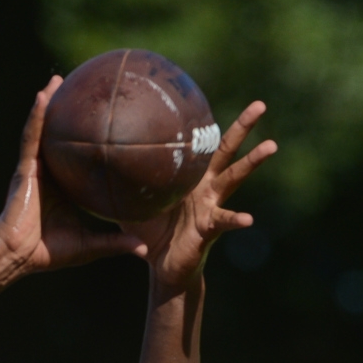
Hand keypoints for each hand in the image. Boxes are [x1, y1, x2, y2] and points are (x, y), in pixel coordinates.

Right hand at [0, 76, 145, 274]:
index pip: (75, 158)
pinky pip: (32, 137)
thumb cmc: (48, 252)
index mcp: (62, 187)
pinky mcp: (24, 168)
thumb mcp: (89, 245)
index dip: (85, 140)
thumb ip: (114, 243)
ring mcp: (34, 168)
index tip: (102, 123)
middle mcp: (47, 173)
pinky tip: (43, 96)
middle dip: (66, 113)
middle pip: (58, 137)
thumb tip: (144, 249)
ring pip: (42, 130)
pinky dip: (36, 116)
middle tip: (81, 89)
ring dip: (48, 104)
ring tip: (57, 80)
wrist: (18, 256)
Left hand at [126, 102, 277, 291]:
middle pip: (226, 151)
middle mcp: (205, 187)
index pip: (199, 145)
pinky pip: (224, 222)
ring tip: (271, 145)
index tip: (208, 96)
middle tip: (261, 104)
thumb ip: (118, 184)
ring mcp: (211, 206)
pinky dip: (237, 219)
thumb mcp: (129, 204)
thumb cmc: (147, 231)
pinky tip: (248, 219)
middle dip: (243, 128)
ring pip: (234, 179)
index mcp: (188, 178)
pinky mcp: (209, 229)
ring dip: (252, 162)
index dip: (204, 123)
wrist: (160, 266)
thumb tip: (91, 161)